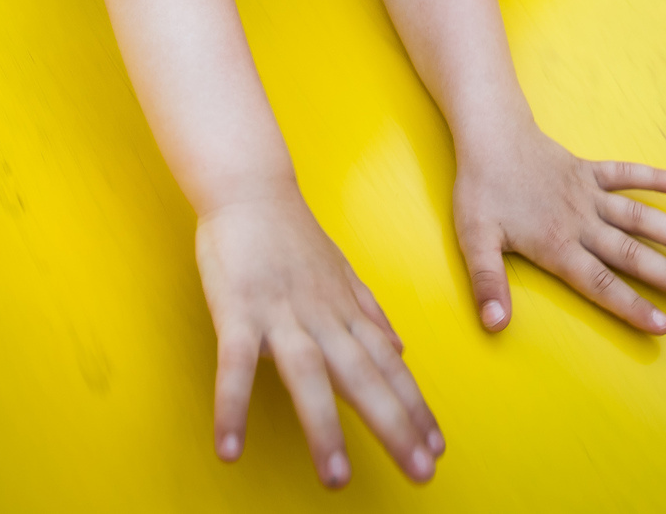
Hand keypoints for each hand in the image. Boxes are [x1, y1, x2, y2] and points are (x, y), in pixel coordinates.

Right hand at [196, 192, 444, 487]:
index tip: (436, 447)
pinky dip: (232, 406)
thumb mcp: (341, 272)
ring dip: (323, 428)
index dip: (414, 407)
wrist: (251, 187)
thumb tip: (401, 349)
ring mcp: (281, 314)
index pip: (390, 367)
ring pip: (309, 376)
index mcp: (346, 311)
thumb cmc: (292, 234)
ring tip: (335, 477)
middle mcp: (323, 317)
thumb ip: (369, 313)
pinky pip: (235, 365)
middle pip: (364, 377)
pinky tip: (229, 446)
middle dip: (395, 427)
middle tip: (421, 472)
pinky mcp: (238, 310)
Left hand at [453, 122, 665, 333]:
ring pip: (638, 216)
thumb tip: (495, 326)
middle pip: (631, 254)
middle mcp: (581, 222)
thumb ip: (487, 284)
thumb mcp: (474, 241)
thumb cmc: (480, 191)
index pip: (600, 284)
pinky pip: (627, 174)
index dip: (631, 306)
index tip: (664, 325)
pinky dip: (654, 177)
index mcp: (556, 245)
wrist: (488, 135)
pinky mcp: (589, 170)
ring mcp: (588, 194)